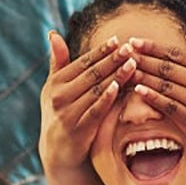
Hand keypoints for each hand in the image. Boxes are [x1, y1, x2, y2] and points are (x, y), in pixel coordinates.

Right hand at [39, 31, 136, 171]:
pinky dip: (106, 98)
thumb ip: (58, 61)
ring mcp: (68, 113)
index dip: (101, 51)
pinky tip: (118, 87)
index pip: (83, 63)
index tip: (118, 40)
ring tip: (132, 64)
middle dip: (112, 60)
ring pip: (96, 90)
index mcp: (56, 82)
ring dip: (116, 76)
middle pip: (92, 74)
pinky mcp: (79, 129)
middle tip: (130, 48)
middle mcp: (60, 96)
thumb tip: (53, 34)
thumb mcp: (54, 87)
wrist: (57, 151)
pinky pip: (95, 110)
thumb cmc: (60, 112)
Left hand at [128, 35, 185, 154]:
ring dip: (143, 76)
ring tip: (126, 69)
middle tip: (123, 52)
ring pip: (164, 86)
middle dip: (142, 58)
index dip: (153, 47)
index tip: (136, 41)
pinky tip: (139, 90)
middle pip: (166, 67)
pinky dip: (153, 98)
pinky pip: (169, 106)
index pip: (176, 53)